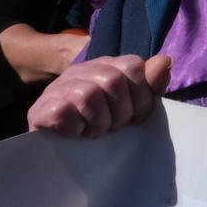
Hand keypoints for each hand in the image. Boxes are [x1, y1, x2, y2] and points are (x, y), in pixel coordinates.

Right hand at [27, 54, 171, 137]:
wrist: (52, 146)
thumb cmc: (98, 123)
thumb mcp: (129, 103)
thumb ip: (149, 83)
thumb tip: (165, 61)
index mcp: (108, 66)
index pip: (133, 66)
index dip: (142, 97)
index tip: (137, 118)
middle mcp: (83, 71)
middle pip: (113, 81)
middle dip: (121, 113)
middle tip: (113, 128)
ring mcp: (59, 87)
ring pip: (89, 95)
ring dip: (99, 123)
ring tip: (94, 132)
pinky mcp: (40, 109)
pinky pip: (64, 112)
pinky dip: (76, 128)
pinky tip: (75, 134)